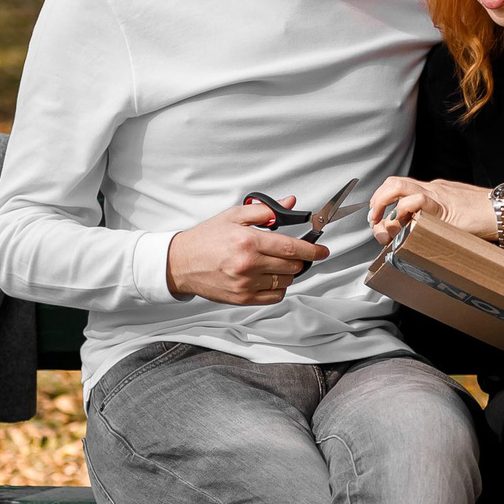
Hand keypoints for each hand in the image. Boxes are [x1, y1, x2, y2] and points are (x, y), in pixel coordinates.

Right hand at [166, 202, 327, 303]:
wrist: (181, 263)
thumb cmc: (206, 239)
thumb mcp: (233, 216)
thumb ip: (264, 211)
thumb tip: (289, 205)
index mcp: (248, 241)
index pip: (291, 247)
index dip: (312, 250)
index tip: (322, 250)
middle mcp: (249, 264)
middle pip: (293, 266)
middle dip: (299, 259)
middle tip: (293, 253)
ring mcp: (246, 284)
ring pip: (285, 282)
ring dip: (287, 273)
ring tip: (274, 263)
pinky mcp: (243, 298)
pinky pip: (275, 296)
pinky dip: (278, 288)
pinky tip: (268, 278)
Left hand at [367, 176, 503, 244]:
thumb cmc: (487, 219)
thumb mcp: (457, 222)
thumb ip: (439, 227)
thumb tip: (424, 243)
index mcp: (434, 192)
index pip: (401, 190)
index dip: (384, 203)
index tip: (380, 221)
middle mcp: (432, 189)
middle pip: (393, 182)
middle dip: (377, 201)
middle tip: (374, 220)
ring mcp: (437, 193)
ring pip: (397, 185)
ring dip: (382, 203)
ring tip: (380, 221)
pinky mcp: (444, 203)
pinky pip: (416, 199)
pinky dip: (403, 210)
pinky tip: (402, 223)